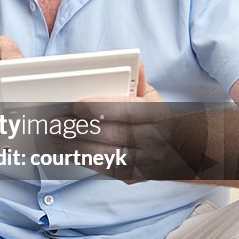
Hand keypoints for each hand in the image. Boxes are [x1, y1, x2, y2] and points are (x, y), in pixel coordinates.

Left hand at [63, 64, 199, 180]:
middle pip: (112, 135)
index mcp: (157, 116)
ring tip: (55, 138)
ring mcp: (146, 162)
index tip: (76, 106)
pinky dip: (84, 160)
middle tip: (55, 123)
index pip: (127, 111)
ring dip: (76, 147)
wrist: (183, 152)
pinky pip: (106, 170)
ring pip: (106, 156)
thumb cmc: (160, 120)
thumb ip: (138, 81)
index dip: (100, 108)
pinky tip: (68, 151)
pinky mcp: (136, 176)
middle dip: (80, 129)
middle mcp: (153, 141)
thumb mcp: (154, 98)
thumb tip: (135, 62)